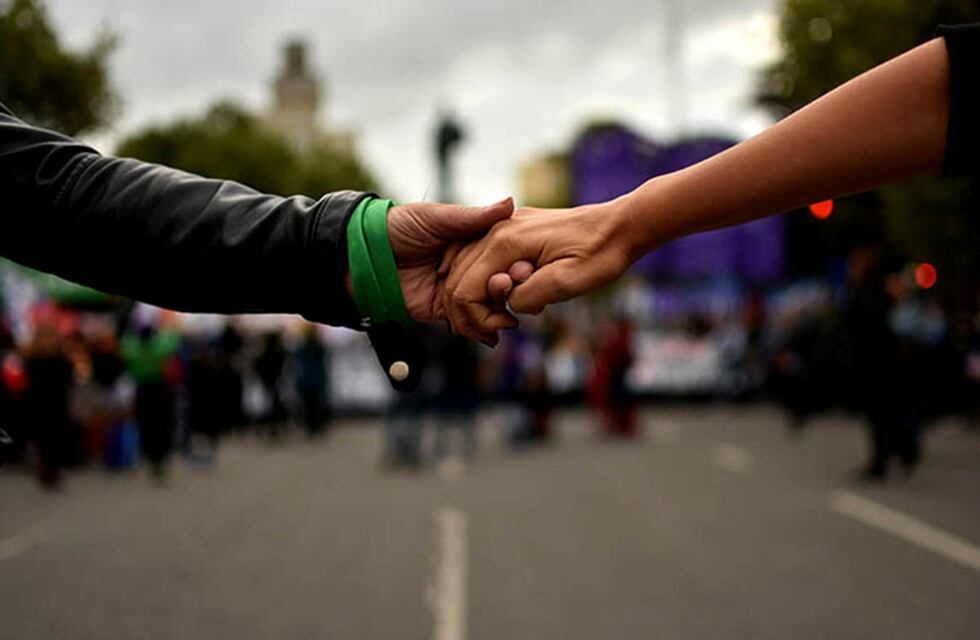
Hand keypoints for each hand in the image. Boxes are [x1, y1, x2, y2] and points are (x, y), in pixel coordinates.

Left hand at [387, 197, 530, 339]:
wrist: (362, 257)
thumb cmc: (395, 228)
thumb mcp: (435, 217)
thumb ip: (472, 217)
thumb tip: (509, 203)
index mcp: (469, 239)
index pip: (501, 252)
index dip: (514, 261)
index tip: (525, 268)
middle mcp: (466, 264)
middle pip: (497, 280)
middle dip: (508, 290)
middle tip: (515, 293)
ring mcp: (456, 288)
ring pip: (485, 304)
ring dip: (497, 313)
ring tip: (506, 319)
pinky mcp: (443, 309)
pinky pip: (465, 322)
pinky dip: (479, 329)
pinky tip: (492, 333)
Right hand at [443, 200, 636, 340]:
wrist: (620, 226)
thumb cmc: (600, 254)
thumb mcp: (567, 284)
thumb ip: (527, 296)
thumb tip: (506, 304)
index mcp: (506, 243)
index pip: (463, 289)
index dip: (476, 318)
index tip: (507, 327)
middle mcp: (498, 230)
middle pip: (457, 278)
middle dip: (471, 312)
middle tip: (502, 329)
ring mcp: (504, 226)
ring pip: (464, 267)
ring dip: (477, 297)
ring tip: (506, 316)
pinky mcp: (512, 229)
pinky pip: (481, 257)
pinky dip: (484, 281)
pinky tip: (507, 295)